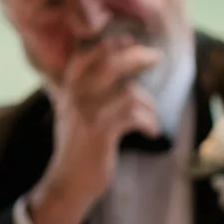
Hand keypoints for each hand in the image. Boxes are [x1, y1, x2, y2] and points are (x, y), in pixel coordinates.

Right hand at [23, 35, 162, 223]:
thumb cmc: (79, 146)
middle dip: (137, 56)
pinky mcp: (101, 133)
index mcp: (68, 89)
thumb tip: (117, 61)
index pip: (86, 54)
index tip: (131, 40)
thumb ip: (89, 88)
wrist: (68, 183)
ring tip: (151, 118)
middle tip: (156, 57)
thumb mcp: (76, 112)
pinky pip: (135, 116)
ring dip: (148, 105)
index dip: (111, 43)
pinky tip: (152, 132)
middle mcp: (74, 97)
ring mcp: (87, 114)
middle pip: (110, 63)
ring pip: (129, 92)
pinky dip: (150, 123)